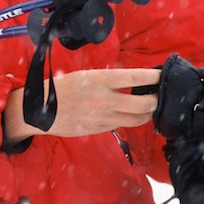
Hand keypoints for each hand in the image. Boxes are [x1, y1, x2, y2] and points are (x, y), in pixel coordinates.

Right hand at [4, 67, 159, 140]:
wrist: (40, 110)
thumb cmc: (63, 87)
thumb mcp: (85, 75)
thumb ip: (108, 80)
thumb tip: (133, 80)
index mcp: (100, 79)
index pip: (135, 77)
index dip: (153, 77)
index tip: (163, 75)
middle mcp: (104, 99)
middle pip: (144, 104)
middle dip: (156, 100)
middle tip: (160, 95)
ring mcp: (103, 117)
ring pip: (138, 118)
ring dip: (148, 113)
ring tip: (150, 106)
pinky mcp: (100, 129)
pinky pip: (123, 125)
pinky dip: (132, 120)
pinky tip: (133, 114)